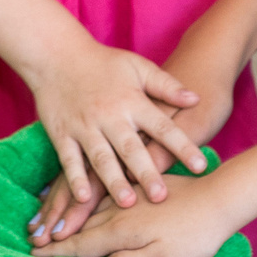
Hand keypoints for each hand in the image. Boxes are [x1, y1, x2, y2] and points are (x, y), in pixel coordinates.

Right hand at [30, 61, 233, 242]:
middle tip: (161, 197)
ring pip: (101, 157)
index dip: (182, 146)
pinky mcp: (61, 133)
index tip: (201, 166)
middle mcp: (109, 115)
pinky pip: (69, 159)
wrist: (55, 53)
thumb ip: (166, 85)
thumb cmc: (102, 62)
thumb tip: (195, 99)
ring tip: (127, 202)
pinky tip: (84, 198)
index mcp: (132, 101)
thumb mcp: (137, 66)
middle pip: (131, 148)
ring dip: (113, 180)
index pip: (162, 126)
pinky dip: (75, 178)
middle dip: (146, 172)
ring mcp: (84, 126)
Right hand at [33, 164, 243, 256]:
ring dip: (66, 212)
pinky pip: (103, 192)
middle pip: (79, 222)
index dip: (58, 252)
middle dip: (55, 231)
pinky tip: (82, 197)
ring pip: (88, 203)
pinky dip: (85, 197)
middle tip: (31, 239)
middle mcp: (118, 209)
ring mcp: (128, 194)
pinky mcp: (138, 186)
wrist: (221, 197)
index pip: (81, 244)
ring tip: (49, 218)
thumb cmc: (195, 236)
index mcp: (121, 229)